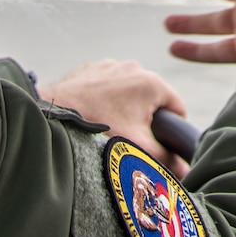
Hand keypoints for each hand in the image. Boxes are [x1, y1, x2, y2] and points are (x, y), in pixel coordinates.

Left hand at [38, 59, 191, 174]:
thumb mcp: (138, 148)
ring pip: (128, 93)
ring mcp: (109, 66)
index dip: (174, 132)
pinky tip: (92, 117)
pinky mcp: (89, 70)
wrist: (50, 117)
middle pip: (152, 100)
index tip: (162, 147)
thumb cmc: (97, 130)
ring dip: (125, 110)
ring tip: (108, 130)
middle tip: (131, 142)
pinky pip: (106, 87)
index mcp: (152, 82)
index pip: (178, 109)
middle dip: (146, 121)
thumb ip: (167, 158)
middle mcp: (134, 68)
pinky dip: (104, 101)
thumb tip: (185, 169)